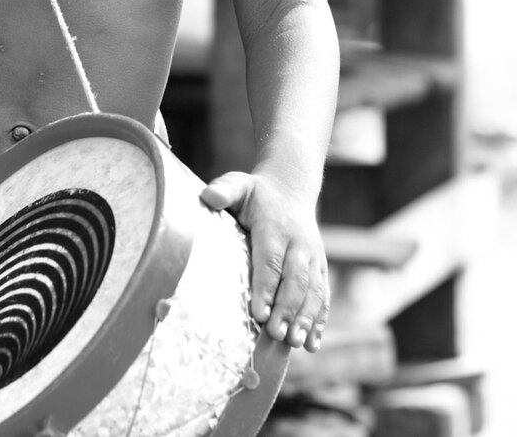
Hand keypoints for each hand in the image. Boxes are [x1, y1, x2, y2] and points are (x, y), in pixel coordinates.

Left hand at [200, 170, 327, 351]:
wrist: (291, 190)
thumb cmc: (256, 193)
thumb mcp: (239, 184)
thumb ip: (224, 189)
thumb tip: (208, 196)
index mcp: (275, 226)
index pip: (270, 259)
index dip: (266, 287)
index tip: (258, 312)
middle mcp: (298, 244)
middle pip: (294, 280)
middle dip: (287, 309)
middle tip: (276, 335)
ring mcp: (313, 257)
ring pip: (313, 291)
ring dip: (305, 319)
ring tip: (295, 344)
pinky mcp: (320, 269)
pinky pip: (323, 296)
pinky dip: (319, 321)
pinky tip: (312, 345)